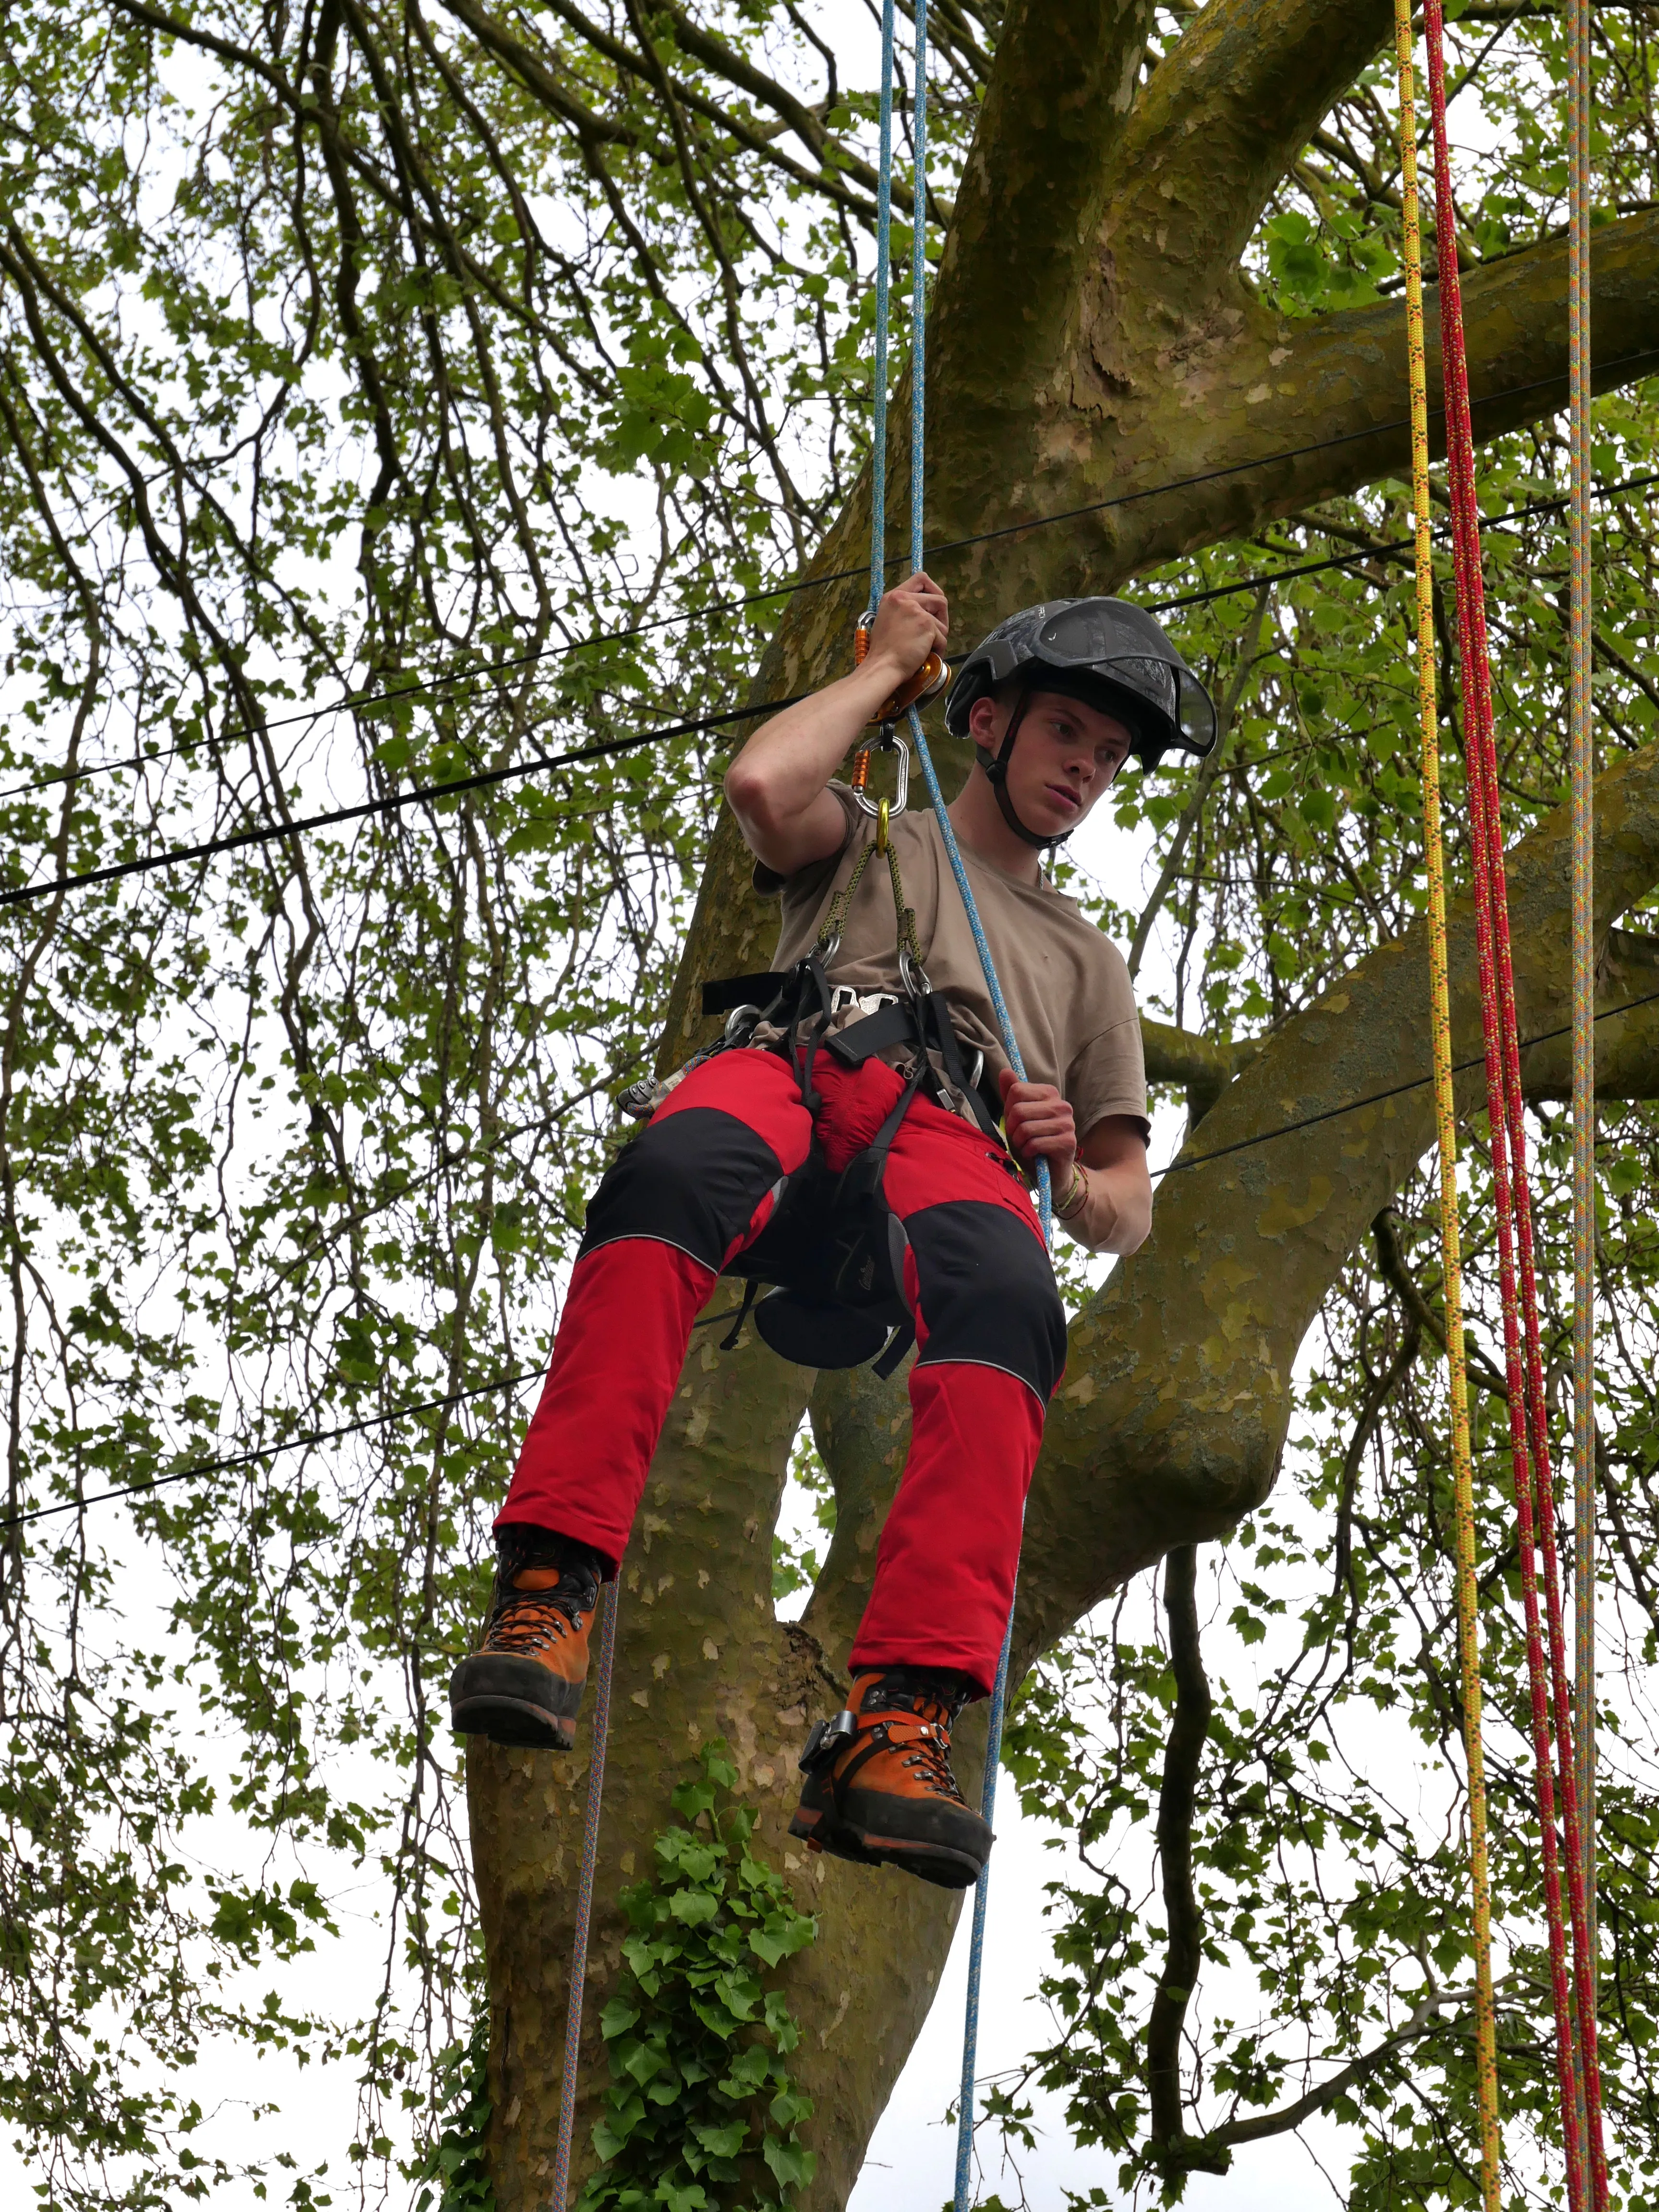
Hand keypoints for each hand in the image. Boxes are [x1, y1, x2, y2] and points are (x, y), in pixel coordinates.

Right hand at [864, 570, 947, 683]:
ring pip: (943, 620)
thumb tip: (924, 611)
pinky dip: (938, 650)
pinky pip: (942, 638)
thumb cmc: (883, 651)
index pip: (920, 578)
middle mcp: (904, 599)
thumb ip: (903, 610)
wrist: (882, 667)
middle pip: (939, 598)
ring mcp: (917, 611)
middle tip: (933, 633)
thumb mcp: (887, 619)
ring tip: (925, 647)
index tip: (932, 605)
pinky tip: (926, 656)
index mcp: (893, 596)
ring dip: (939, 636)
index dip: (933, 589)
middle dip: (941, 617)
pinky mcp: (927, 626)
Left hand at [999, 1068, 1076, 1186]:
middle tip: (1020, 1138)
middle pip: (1018, 1109)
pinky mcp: (1068, 1142)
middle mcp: (1061, 1105)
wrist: (1050, 1172)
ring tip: (1027, 1146)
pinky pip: (1035, 1143)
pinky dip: (1028, 1152)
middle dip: (1012, 1128)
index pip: (1016, 1090)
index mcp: (1049, 1093)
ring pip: (1026, 1128)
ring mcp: (1067, 1123)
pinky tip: (1034, 1154)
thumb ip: (1011, 1094)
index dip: (1008, 1110)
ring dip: (1020, 1142)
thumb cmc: (1032, 1142)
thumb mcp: (1016, 1117)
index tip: (1015, 1122)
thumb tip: (1005, 1070)